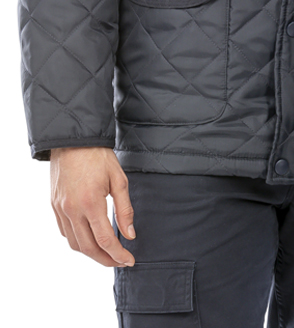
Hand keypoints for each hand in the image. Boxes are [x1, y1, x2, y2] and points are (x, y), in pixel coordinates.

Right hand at [50, 147, 135, 266]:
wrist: (74, 141)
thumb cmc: (99, 157)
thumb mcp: (119, 180)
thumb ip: (125, 210)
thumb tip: (130, 234)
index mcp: (90, 203)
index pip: (104, 240)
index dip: (118, 254)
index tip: (129, 260)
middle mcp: (72, 210)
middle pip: (88, 248)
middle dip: (105, 259)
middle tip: (120, 261)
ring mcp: (60, 209)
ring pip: (74, 243)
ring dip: (91, 253)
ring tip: (107, 253)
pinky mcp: (54, 206)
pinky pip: (65, 232)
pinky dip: (78, 241)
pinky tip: (90, 238)